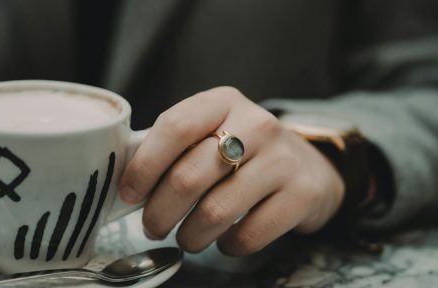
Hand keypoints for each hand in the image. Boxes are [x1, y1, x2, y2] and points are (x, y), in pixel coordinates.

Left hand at [119, 87, 344, 255]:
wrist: (308, 165)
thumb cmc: (246, 152)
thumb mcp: (213, 132)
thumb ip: (176, 148)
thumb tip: (129, 185)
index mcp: (224, 102)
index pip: (175, 127)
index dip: (143, 167)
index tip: (129, 195)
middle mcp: (257, 125)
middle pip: (189, 176)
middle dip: (159, 213)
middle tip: (153, 226)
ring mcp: (282, 159)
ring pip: (216, 211)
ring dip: (190, 236)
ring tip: (188, 238)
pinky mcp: (302, 194)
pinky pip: (249, 235)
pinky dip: (228, 247)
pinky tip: (226, 240)